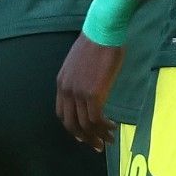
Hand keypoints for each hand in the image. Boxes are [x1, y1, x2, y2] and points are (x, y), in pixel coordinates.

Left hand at [55, 34, 122, 150]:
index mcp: (61, 83)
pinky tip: (113, 127)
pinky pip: (96, 119)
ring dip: (98, 135)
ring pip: (85, 125)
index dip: (73, 128)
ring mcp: (79, 93)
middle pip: (71, 124)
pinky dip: (105, 127)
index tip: (85, 135)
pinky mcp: (93, 93)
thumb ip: (80, 79)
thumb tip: (90, 91)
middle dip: (85, 138)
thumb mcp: (80, 63)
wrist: (103, 30)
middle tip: (97, 146)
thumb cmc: (97, 42)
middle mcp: (67, 90)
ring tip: (110, 140)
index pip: (62, 114)